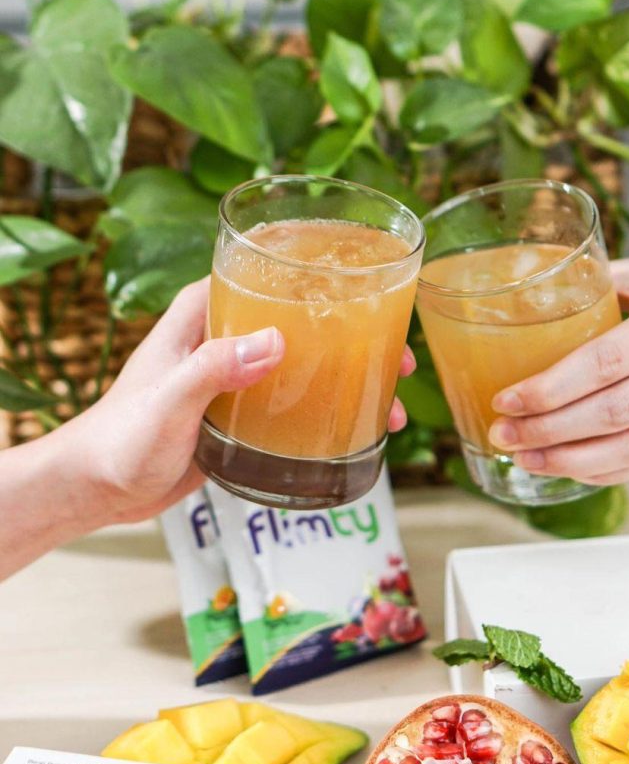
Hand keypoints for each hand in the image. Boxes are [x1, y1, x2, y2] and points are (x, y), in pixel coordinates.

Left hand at [61, 278, 414, 527]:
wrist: (96, 489)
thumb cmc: (118, 439)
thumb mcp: (168, 401)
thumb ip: (213, 369)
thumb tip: (276, 344)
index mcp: (202, 316)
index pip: (265, 274)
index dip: (317, 278)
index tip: (365, 290)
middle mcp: (223, 338)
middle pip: (301, 321)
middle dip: (352, 337)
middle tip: (396, 358)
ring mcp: (235, 377)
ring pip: (305, 365)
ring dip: (348, 380)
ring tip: (390, 405)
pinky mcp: (241, 413)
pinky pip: (294, 402)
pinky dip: (328, 412)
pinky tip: (356, 429)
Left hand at [488, 226, 628, 485]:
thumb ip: (603, 281)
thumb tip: (534, 295)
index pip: (611, 361)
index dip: (552, 387)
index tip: (508, 397)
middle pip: (617, 413)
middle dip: (551, 431)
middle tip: (504, 434)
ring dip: (573, 461)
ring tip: (525, 458)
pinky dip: (608, 470)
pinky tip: (568, 468)